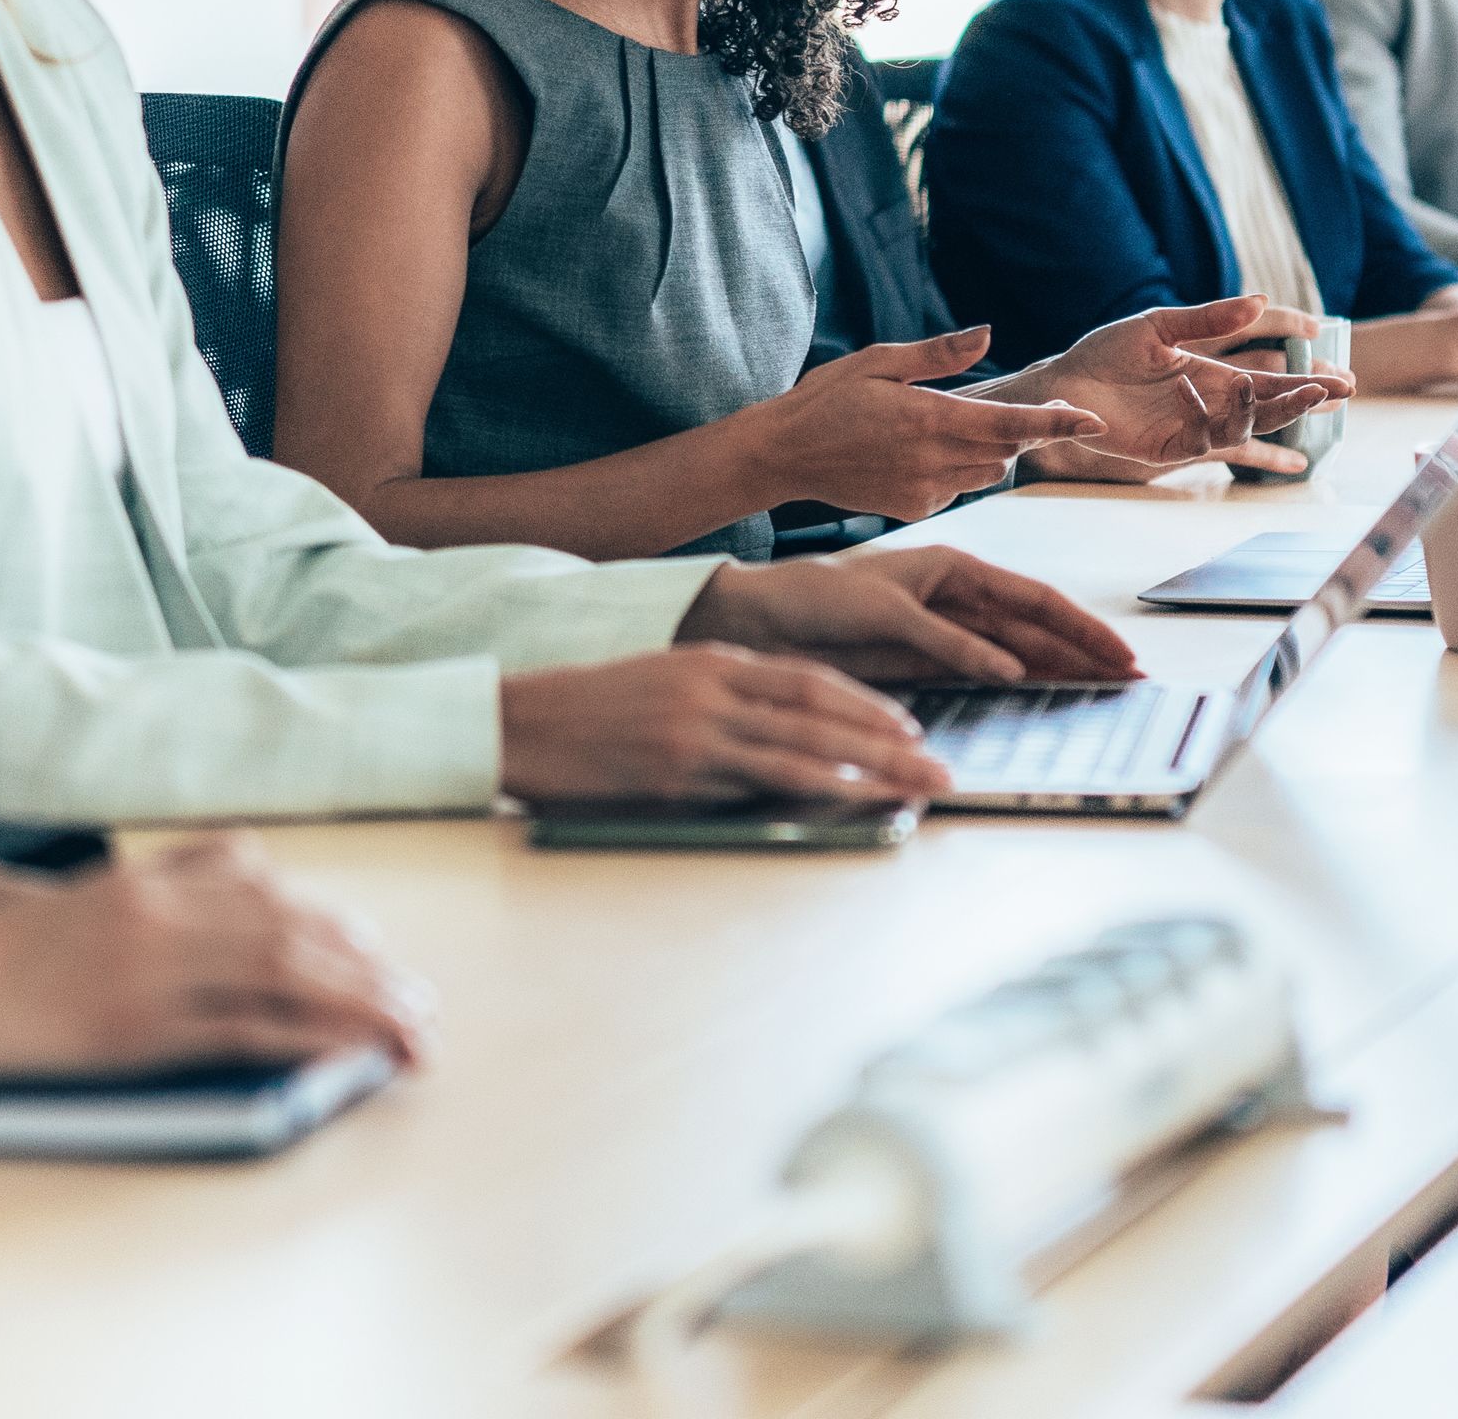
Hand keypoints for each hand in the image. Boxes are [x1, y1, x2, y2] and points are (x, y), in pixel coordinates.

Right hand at [0, 836, 429, 1096]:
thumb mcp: (60, 903)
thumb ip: (121, 899)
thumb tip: (177, 904)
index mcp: (140, 879)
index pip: (255, 875)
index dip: (322, 912)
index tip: (366, 944)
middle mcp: (160, 909)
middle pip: (291, 920)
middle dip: (365, 962)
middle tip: (417, 1000)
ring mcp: (155, 965)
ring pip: (289, 968)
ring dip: (362, 1001)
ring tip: (412, 1033)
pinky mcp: (144, 1026)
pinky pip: (250, 1026)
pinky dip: (312, 1038)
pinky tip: (352, 1055)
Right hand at [500, 647, 955, 803]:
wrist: (517, 722)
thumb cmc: (586, 710)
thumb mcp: (661, 683)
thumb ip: (720, 700)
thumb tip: (780, 735)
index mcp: (711, 660)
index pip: (807, 679)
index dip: (864, 703)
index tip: (909, 728)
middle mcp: (713, 686)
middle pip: (821, 709)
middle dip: (889, 739)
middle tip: (941, 767)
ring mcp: (697, 727)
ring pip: (804, 744)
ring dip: (870, 768)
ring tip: (917, 788)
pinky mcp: (678, 768)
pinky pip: (760, 778)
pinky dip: (813, 784)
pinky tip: (850, 797)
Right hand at [677, 544, 1137, 685]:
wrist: (758, 615)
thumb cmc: (830, 630)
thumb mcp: (910, 653)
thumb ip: (960, 657)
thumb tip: (1020, 675)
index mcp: (954, 583)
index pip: (1034, 608)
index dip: (1083, 633)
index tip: (1123, 662)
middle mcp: (947, 575)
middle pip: (1034, 607)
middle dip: (1089, 639)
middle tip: (1134, 668)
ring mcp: (918, 583)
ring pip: (1003, 611)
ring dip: (1056, 643)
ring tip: (1100, 665)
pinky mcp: (883, 601)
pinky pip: (938, 629)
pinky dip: (974, 649)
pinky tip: (1009, 669)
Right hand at [738, 327, 1102, 521]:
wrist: (782, 454)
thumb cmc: (826, 399)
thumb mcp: (878, 360)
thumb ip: (939, 353)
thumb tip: (988, 333)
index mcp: (927, 417)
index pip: (1009, 422)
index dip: (1056, 422)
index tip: (1093, 420)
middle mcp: (931, 459)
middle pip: (1005, 449)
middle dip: (1019, 430)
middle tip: (1018, 409)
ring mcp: (923, 489)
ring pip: (986, 472)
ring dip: (987, 451)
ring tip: (951, 427)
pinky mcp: (913, 508)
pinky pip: (956, 488)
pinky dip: (956, 471)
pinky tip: (921, 454)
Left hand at [1004, 297, 1344, 480]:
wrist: (1062, 383)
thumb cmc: (1106, 353)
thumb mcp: (1159, 327)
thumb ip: (1208, 318)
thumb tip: (1259, 300)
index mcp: (1210, 372)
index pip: (1268, 374)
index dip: (1302, 372)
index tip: (1336, 363)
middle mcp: (1208, 402)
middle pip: (1268, 404)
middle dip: (1305, 398)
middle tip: (1342, 388)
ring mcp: (1192, 426)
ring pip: (1246, 425)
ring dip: (1274, 409)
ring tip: (1298, 390)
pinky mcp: (1170, 448)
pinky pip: (1206, 439)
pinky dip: (1220, 418)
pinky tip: (1222, 393)